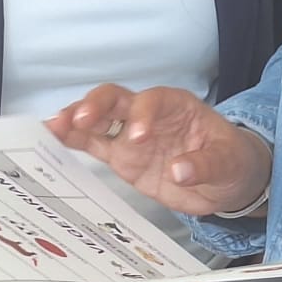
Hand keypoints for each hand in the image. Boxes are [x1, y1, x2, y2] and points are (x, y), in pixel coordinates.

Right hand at [46, 85, 269, 217]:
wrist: (226, 180)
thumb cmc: (230, 160)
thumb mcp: (229, 162)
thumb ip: (205, 165)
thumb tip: (179, 171)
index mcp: (176, 106)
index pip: (153, 101)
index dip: (142, 115)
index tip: (137, 138)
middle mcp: (148, 115)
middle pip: (116, 100)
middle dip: (96, 106)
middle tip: (81, 120)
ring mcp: (130, 136)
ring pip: (97, 119)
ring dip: (76, 120)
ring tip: (53, 127)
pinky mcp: (121, 156)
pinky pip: (93, 145)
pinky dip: (72, 141)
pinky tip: (50, 139)